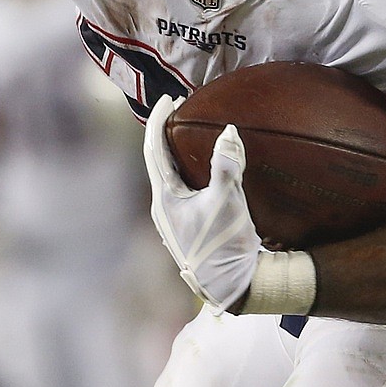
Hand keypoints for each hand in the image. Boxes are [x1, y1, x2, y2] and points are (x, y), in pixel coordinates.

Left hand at [142, 97, 262, 311]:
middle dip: (164, 134)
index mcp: (163, 200)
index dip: (159, 121)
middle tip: (178, 110)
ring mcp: (172, 221)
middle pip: (156, 161)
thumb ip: (227, 164)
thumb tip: (229, 131)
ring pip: (167, 177)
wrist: (232, 287)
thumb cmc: (225, 245)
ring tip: (187, 135)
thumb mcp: (228, 201)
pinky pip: (179, 190)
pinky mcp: (185, 229)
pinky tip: (200, 171)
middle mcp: (162, 209)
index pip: (153, 150)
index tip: (169, 99)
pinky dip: (185, 171)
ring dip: (174, 153)